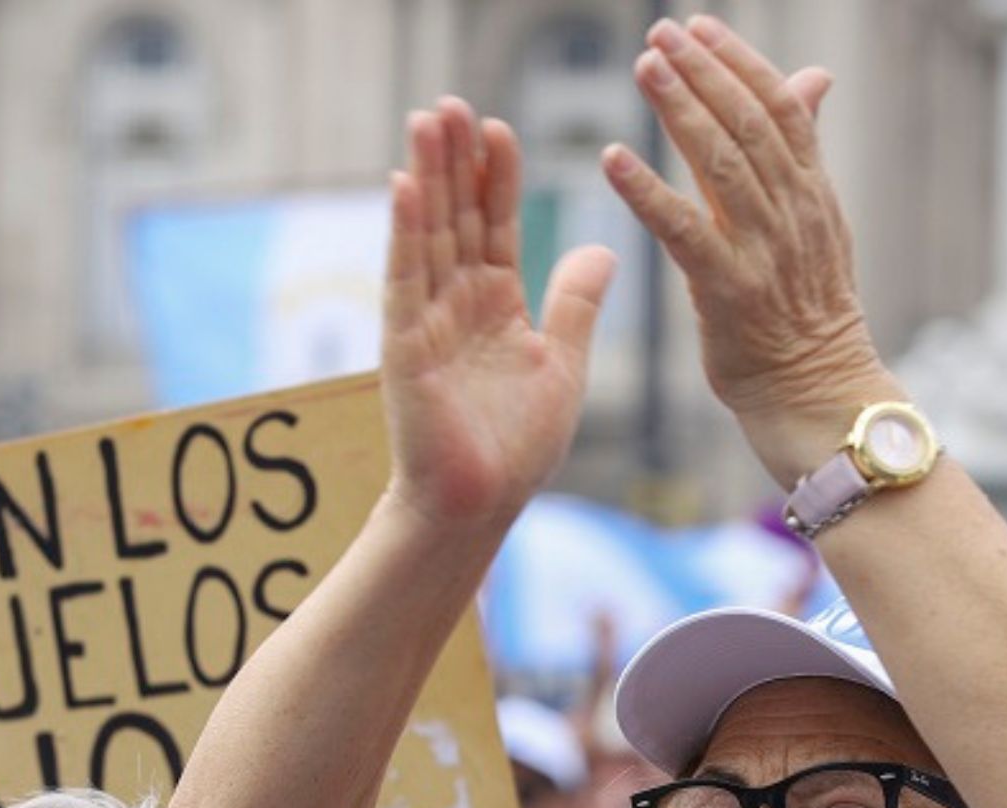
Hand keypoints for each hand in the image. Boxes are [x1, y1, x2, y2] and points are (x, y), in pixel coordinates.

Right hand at [382, 99, 615, 527]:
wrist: (481, 506)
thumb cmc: (516, 447)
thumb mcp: (562, 365)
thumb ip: (576, 305)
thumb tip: (601, 248)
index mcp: (497, 305)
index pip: (496, 227)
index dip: (497, 179)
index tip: (500, 129)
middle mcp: (457, 303)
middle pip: (456, 217)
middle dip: (455, 161)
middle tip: (453, 104)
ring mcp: (427, 320)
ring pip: (428, 235)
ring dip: (427, 177)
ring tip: (427, 120)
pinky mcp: (405, 346)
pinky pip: (405, 280)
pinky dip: (405, 233)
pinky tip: (405, 185)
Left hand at [601, 17, 871, 483]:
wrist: (819, 396)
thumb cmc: (806, 312)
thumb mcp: (817, 223)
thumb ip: (802, 152)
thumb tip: (813, 78)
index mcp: (814, 193)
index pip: (782, 108)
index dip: (740, 61)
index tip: (700, 26)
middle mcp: (794, 214)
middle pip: (749, 124)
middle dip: (703, 72)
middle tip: (660, 34)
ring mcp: (764, 252)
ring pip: (721, 165)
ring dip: (679, 112)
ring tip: (643, 69)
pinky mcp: (729, 292)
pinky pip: (685, 231)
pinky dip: (648, 191)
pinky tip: (612, 159)